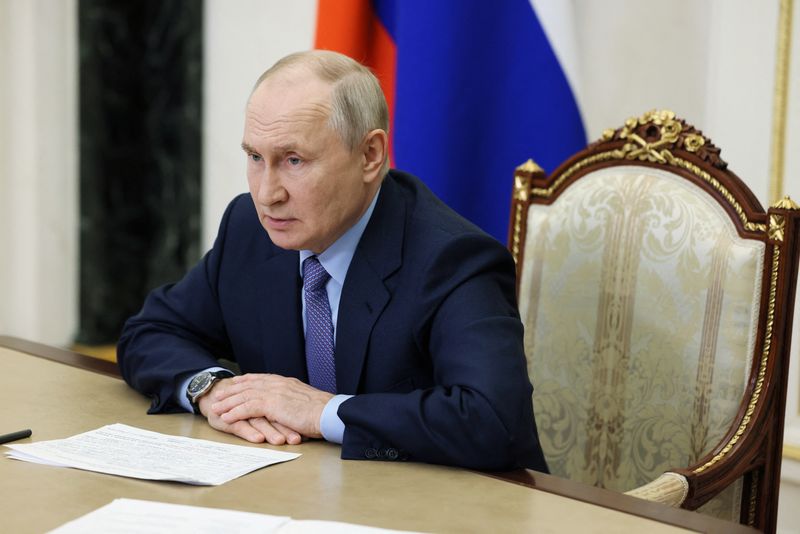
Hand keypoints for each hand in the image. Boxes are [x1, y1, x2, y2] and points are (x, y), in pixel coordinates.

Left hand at [209, 374, 333, 439]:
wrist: (328, 413)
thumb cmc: (322, 411)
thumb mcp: (306, 401)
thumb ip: (294, 400)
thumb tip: (290, 405)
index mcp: (286, 382)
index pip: (261, 378)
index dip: (246, 380)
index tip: (235, 382)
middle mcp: (278, 384)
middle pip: (249, 384)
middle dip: (232, 390)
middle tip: (218, 394)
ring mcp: (275, 392)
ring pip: (245, 395)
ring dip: (228, 402)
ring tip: (216, 408)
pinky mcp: (272, 404)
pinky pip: (248, 407)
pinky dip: (235, 412)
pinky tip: (226, 417)